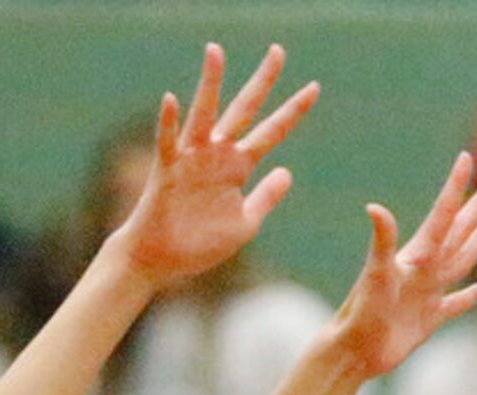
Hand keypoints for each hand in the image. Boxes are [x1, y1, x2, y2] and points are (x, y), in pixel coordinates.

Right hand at [110, 44, 319, 289]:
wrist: (162, 261)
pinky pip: (167, 143)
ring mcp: (191, 160)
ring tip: (216, 52)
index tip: (314, 88)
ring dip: (209, 85)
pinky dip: (168, 123)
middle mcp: (216, 155)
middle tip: (279, 51)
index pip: (270, 133)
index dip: (292, 112)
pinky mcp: (168, 172)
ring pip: (204, 115)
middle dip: (262, 82)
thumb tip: (287, 171)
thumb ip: (265, 197)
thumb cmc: (199, 244)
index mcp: (237, 167)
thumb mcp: (245, 224)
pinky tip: (171, 100)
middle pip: (243, 111)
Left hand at [324, 154, 476, 378]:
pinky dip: (475, 293)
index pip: (441, 215)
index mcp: (416, 255)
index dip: (454, 187)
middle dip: (474, 210)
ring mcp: (429, 293)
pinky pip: (459, 302)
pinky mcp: (431, 318)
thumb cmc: (362, 312)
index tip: (465, 159)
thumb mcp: (376, 273)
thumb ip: (382, 240)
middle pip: (457, 233)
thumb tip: (374, 207)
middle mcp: (425, 270)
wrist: (354, 351)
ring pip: (462, 261)